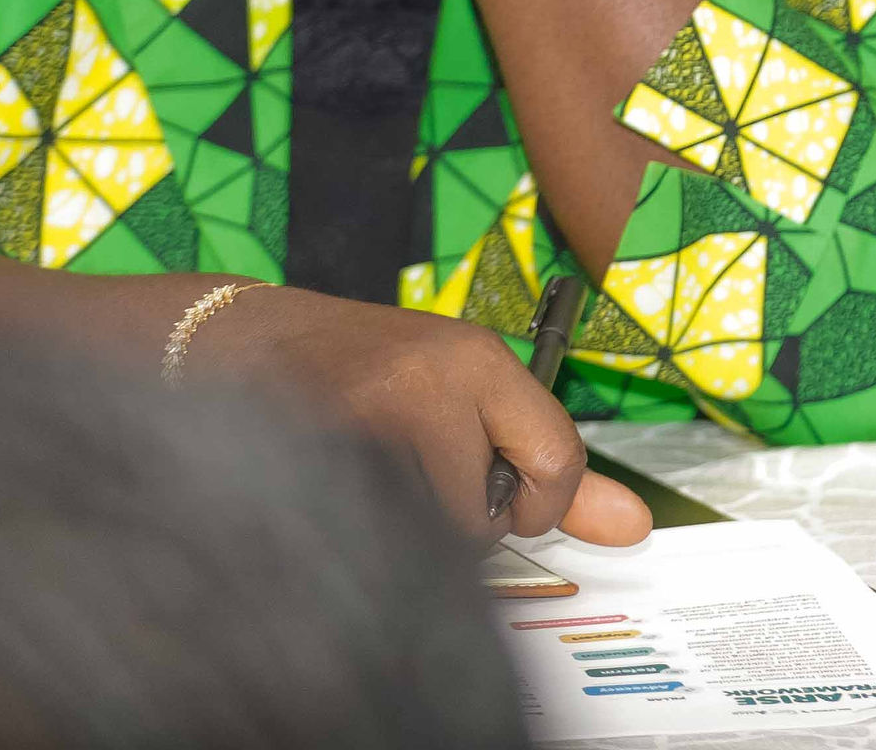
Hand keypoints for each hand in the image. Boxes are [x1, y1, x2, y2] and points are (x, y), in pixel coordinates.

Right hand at [194, 285, 651, 543]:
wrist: (240, 340)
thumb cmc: (371, 373)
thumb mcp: (472, 396)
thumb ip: (555, 468)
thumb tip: (635, 529)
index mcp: (479, 359)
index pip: (557, 460)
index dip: (539, 506)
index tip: (510, 503)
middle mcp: (431, 379)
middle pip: (484, 517)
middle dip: (461, 527)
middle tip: (424, 485)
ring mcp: (365, 414)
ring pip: (424, 535)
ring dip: (408, 533)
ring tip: (377, 480)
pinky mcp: (307, 450)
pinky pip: (366, 535)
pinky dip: (361, 532)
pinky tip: (340, 491)